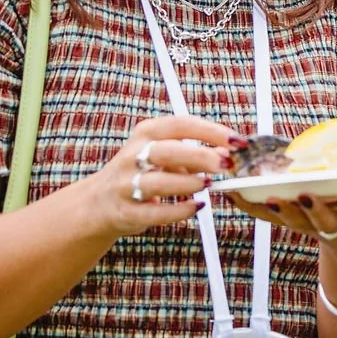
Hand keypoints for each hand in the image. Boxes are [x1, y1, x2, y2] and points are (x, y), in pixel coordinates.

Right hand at [77, 115, 235, 238]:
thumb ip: (196, 153)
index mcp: (146, 134)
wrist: (99, 203)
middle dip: (200, 157)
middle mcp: (133, 156)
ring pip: (157, 182)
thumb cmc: (142, 173)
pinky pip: (154, 212)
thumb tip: (229, 153)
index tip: (237, 141)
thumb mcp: (166, 155)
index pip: (180, 125)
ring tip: (208, 185)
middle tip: (226, 165)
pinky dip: (179, 210)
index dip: (211, 132)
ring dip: (188, 183)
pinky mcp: (126, 211)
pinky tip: (196, 206)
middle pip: (167, 151)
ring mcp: (126, 184)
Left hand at [234, 170, 336, 250]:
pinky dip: (248, 206)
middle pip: (326, 218)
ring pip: (292, 218)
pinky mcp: (292, 222)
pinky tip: (229, 194)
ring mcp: (312, 225)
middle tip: (307, 192)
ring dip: (277, 207)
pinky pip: (267, 216)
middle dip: (317, 207)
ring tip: (262, 192)